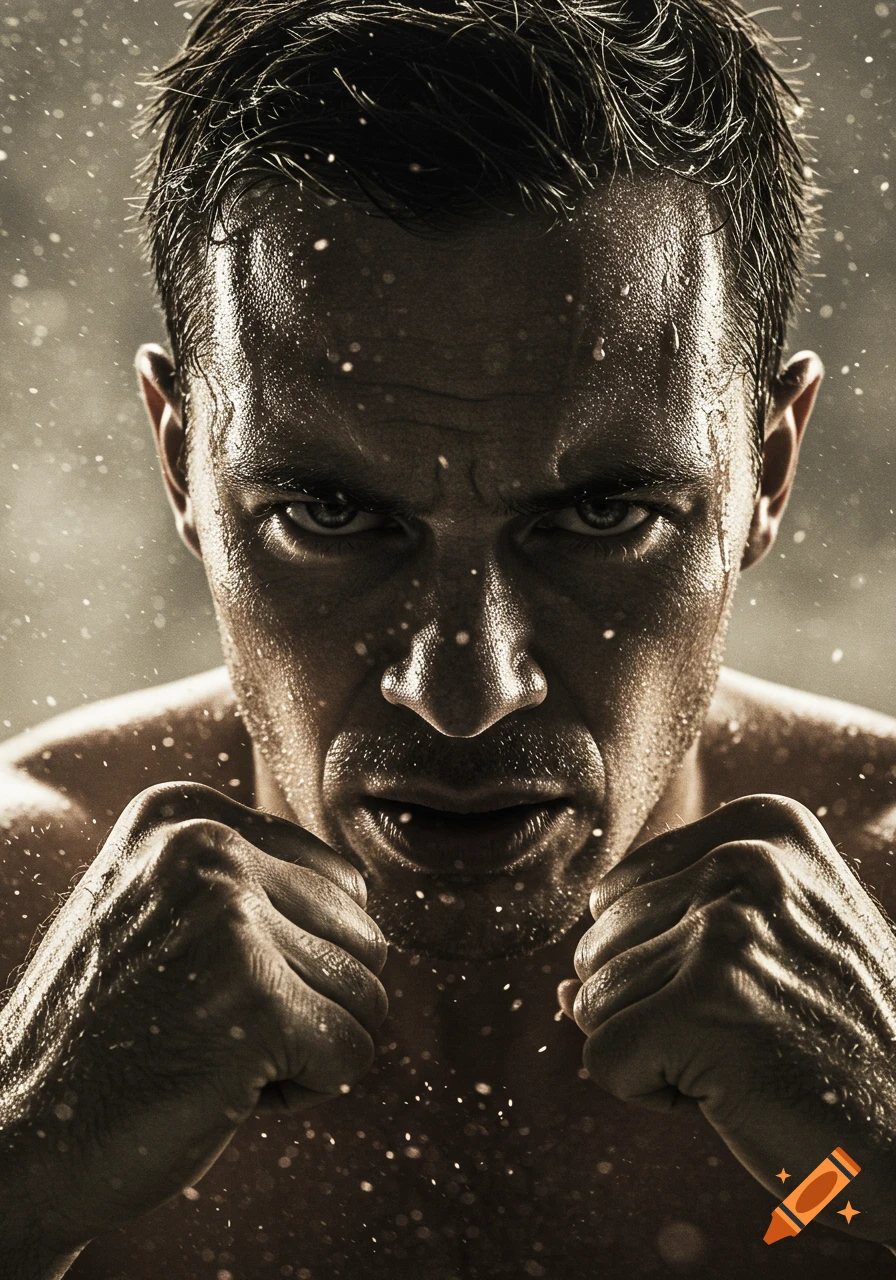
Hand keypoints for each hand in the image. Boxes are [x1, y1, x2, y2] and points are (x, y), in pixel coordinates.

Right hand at [0, 782, 387, 1252]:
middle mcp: (206, 845)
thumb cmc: (111, 1033)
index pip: (342, 882)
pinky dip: (305, 1090)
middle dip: (309, 1004)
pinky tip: (223, 1089)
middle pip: (362, 937)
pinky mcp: (254, 1001)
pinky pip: (353, 1053)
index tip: (206, 984)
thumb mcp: (162, 910)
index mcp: (185, 813)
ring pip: (366, 996)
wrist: (19, 1139)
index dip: (298, 958)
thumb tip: (367, 891)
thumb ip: (251, 877)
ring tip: (212, 1051)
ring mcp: (228, 918)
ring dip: (305, 1048)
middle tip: (210, 1028)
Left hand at [557, 794, 895, 1244]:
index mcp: (763, 826)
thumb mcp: (775, 950)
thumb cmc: (842, 1048)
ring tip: (748, 1058)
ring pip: (591, 1004)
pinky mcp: (704, 1005)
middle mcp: (744, 861)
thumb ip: (666, 940)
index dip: (666, 968)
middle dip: (654, 1012)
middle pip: (597, 947)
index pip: (617, 896)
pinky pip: (600, 1060)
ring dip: (657, 1053)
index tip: (756, 989)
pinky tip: (732, 1093)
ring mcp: (726, 928)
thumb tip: (559, 987)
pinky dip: (651, 1093)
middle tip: (755, 1034)